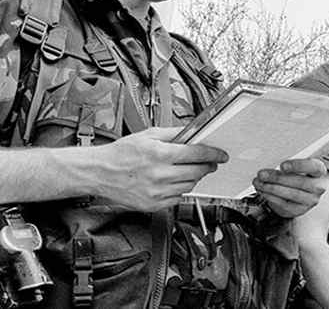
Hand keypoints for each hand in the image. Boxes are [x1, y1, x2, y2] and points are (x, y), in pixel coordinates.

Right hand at [95, 127, 227, 211]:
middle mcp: (160, 175)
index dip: (214, 154)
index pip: (198, 154)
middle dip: (208, 166)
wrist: (98, 172)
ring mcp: (157, 192)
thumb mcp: (148, 135)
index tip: (221, 155)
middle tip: (209, 162)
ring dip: (194, 177)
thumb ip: (174, 133)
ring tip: (187, 170)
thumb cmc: (120, 154)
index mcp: (159, 154)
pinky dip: (181, 189)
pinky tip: (173, 181)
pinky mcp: (154, 204)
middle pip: (198, 172)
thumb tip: (194, 132)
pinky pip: (178, 197)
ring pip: (190, 185)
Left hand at [253, 158, 327, 217]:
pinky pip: (284, 205)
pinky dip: (271, 198)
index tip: (282, 165)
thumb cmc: (298, 174)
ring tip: (259, 182)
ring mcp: (310, 200)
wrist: (303, 191)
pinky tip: (263, 191)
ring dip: (271, 188)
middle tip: (262, 174)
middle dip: (278, 178)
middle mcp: (318, 187)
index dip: (298, 166)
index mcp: (319, 171)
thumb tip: (271, 160)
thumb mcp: (297, 165)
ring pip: (291, 194)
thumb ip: (289, 162)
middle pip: (300, 182)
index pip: (313, 167)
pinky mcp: (299, 210)